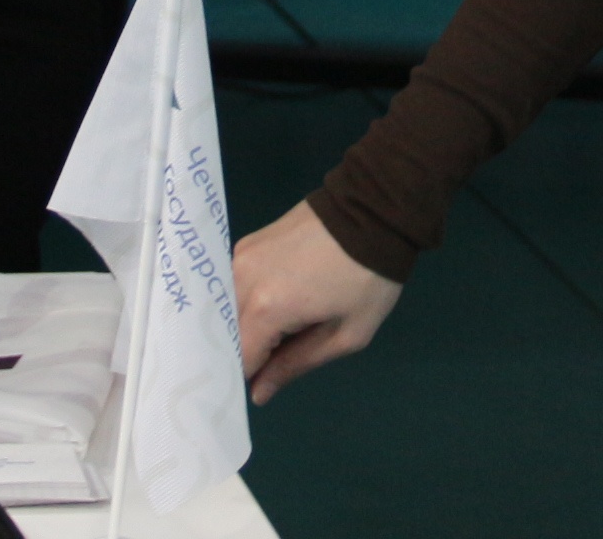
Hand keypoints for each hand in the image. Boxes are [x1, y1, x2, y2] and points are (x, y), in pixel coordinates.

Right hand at [233, 201, 403, 403]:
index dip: (251, 377)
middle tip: (282, 354)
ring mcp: (239, 257)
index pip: (239, 359)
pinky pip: (235, 284)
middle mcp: (240, 280)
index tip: (267, 383)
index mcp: (266, 308)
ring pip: (228, 309)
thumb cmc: (368, 278)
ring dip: (247, 324)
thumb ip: (296, 365)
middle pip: (228, 334)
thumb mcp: (346, 333)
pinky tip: (275, 302)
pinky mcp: (245, 243)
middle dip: (249, 350)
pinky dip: (248, 300)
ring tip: (284, 326)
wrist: (375, 210)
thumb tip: (259, 392)